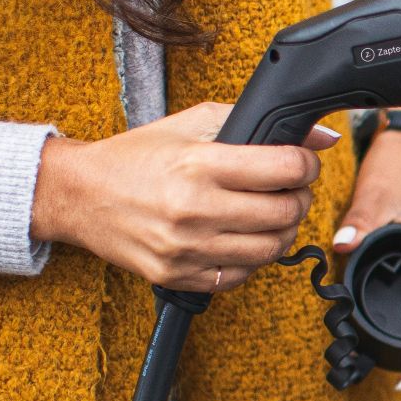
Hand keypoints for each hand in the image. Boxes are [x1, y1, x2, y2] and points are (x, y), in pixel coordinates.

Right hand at [31, 102, 338, 290]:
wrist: (80, 194)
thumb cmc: (138, 156)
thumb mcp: (193, 124)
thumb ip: (255, 123)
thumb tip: (320, 137)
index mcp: (199, 165)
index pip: (284, 170)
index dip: (306, 165)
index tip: (303, 163)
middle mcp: (193, 209)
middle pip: (284, 213)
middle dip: (300, 198)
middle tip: (292, 190)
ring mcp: (185, 248)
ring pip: (269, 250)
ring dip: (283, 231)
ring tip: (272, 214)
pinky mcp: (177, 276)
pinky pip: (240, 276)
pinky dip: (252, 258)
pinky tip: (244, 238)